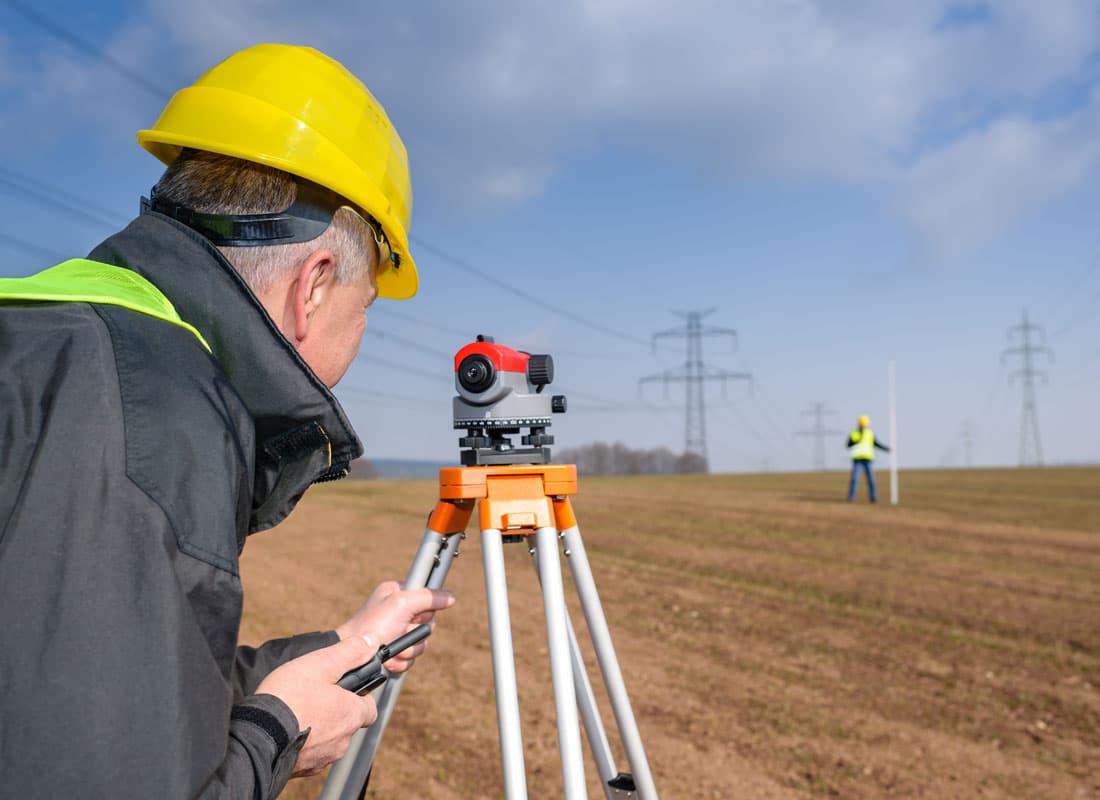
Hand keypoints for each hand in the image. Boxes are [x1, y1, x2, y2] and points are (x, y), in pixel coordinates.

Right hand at [255, 635, 380, 776]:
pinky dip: (301, 742)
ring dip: (318, 728)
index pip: (370, 709)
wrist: (256, 736)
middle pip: (347, 724)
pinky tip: (284, 730)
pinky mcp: (301, 770)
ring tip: (295, 711)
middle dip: (335, 711)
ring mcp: (321, 759)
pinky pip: (308, 754)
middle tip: (313, 696)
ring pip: (327, 740)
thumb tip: (371, 642)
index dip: (359, 696)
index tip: (343, 688)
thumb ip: (350, 652)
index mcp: (351, 716)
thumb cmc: (289, 698)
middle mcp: (341, 742)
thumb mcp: (321, 664)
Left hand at [335, 580, 455, 672]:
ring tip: (391, 648)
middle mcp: (397, 611)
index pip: (427, 596)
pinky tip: (389, 659)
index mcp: (397, 593)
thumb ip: (428, 597)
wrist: (353, 658)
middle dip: (415, 632)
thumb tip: (451, 596)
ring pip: (421, 643)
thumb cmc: (372, 626)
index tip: (416, 615)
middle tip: (400, 630)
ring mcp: (396, 632)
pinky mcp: (394, 651)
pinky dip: (402, 661)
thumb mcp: (401, 603)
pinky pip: (411, 658)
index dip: (425, 609)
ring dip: (408, 649)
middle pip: (428, 622)